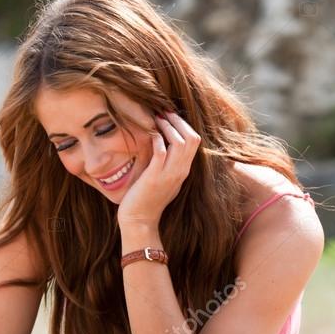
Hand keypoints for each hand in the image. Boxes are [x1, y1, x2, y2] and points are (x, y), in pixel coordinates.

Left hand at [117, 110, 201, 227]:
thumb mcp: (163, 179)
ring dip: (168, 126)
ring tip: (156, 118)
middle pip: (192, 138)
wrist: (140, 221)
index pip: (194, 141)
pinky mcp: (154, 177)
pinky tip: (149, 133)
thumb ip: (167, 163)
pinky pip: (161, 151)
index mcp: (183, 170)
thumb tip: (162, 142)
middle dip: (178, 121)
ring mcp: (169, 174)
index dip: (184, 125)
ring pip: (180, 142)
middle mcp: (180, 171)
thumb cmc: (147, 199)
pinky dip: (157, 138)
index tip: (170, 116)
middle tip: (164, 112)